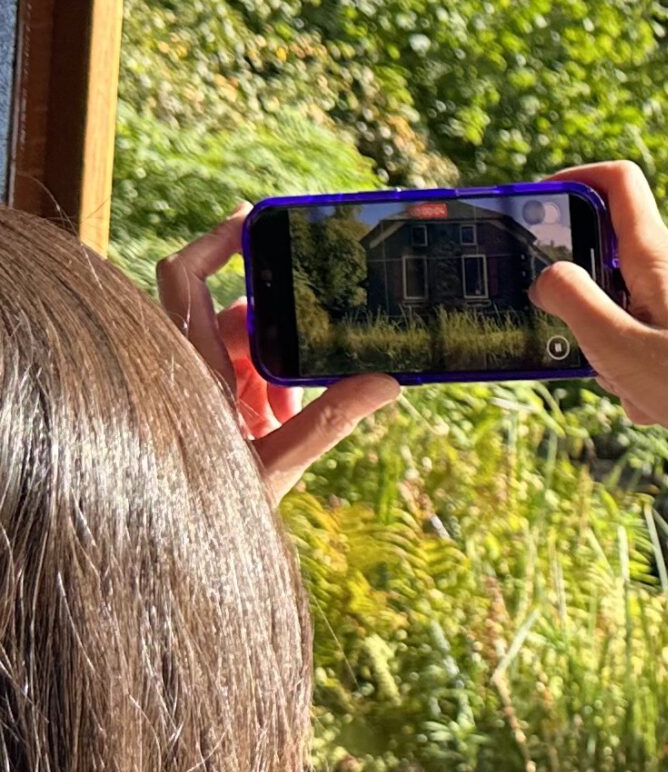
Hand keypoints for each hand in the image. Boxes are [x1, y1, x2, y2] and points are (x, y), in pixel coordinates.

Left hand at [157, 211, 400, 502]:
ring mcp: (200, 387)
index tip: (257, 218)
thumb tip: (386, 381)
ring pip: (246, 348)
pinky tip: (289, 419)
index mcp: (190, 366)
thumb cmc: (209, 511)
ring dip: (283, 367)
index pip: (184, 277)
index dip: (215, 240)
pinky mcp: (213, 408)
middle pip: (234, 313)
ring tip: (299, 405)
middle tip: (323, 340)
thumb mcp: (275, 466)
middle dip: (282, 328)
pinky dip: (276, 390)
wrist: (176, 554)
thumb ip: (327, 422)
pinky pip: (247, 378)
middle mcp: (188, 367)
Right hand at [530, 162, 667, 504]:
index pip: (620, 183)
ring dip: (612, 348)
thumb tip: (549, 273)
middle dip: (584, 303)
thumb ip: (573, 300)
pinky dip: (639, 370)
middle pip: (612, 260)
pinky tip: (652, 403)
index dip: (577, 179)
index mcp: (658, 260)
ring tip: (631, 387)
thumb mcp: (616, 345)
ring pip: (628, 310)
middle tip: (583, 343)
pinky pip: (651, 341)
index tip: (543, 202)